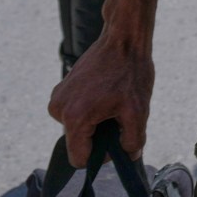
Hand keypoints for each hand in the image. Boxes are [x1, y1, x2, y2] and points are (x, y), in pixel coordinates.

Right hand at [48, 30, 153, 166]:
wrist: (122, 38)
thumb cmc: (130, 72)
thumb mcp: (139, 111)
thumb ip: (133, 140)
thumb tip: (129, 155)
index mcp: (75, 118)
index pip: (79, 159)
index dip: (100, 156)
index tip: (115, 139)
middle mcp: (58, 110)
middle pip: (79, 142)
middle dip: (99, 135)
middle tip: (118, 114)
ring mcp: (57, 98)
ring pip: (77, 127)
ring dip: (95, 121)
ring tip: (112, 101)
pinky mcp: (60, 89)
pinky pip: (74, 112)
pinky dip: (90, 109)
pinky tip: (104, 93)